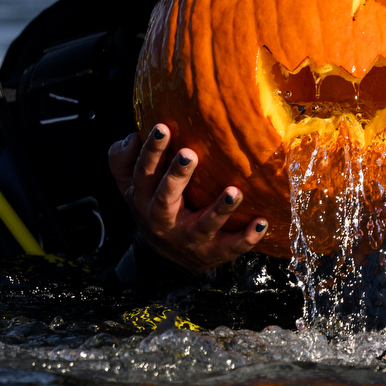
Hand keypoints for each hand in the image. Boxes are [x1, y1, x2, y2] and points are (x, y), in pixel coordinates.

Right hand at [108, 124, 268, 273]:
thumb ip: (123, 159)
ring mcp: (189, 238)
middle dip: (177, 176)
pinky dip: (247, 238)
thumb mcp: (132, 185)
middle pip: (166, 198)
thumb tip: (132, 136)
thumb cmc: (153, 206)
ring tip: (234, 192)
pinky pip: (230, 248)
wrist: (166, 258)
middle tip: (190, 154)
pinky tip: (261, 223)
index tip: (163, 128)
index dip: (152, 151)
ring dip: (219, 209)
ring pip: (203, 226)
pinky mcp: (212, 253)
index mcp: (144, 197)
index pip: (144, 172)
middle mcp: (163, 220)